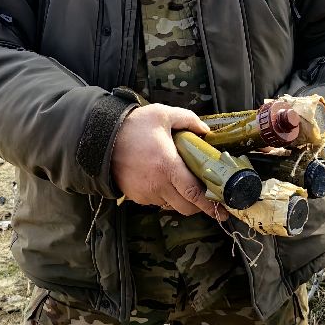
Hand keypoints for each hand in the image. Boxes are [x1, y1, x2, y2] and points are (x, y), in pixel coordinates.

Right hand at [111, 104, 227, 219]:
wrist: (100, 138)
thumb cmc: (134, 126)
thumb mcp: (163, 114)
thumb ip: (188, 120)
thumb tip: (206, 131)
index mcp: (168, 166)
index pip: (194, 193)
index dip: (211, 204)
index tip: (224, 210)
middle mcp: (158, 184)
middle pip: (186, 207)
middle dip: (200, 206)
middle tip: (208, 197)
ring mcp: (145, 193)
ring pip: (172, 205)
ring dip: (181, 199)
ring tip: (182, 182)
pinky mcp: (136, 196)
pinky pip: (157, 201)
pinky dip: (165, 195)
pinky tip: (163, 179)